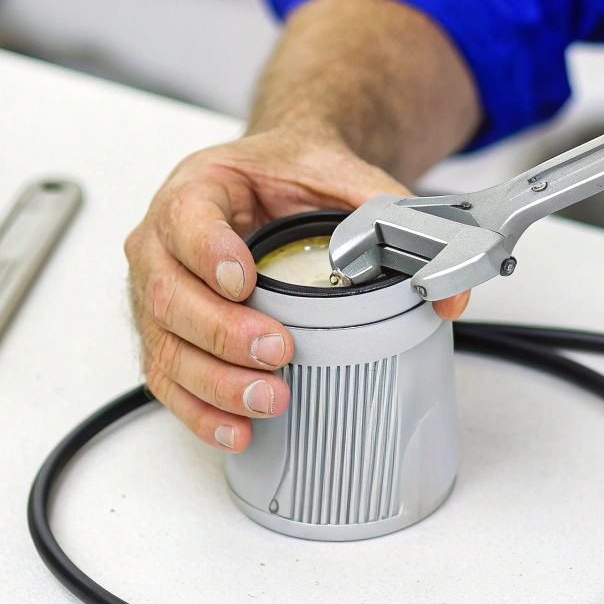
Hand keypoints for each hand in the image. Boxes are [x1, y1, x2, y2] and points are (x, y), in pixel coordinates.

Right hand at [125, 127, 470, 451]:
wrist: (271, 181)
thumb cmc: (289, 177)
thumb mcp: (339, 175)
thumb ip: (392, 216)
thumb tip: (447, 291)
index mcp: (198, 188)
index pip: (185, 219)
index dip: (208, 252)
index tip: (243, 280)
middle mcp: (162, 242)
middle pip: (170, 294)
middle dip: (223, 332)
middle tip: (278, 350)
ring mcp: (156, 292)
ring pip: (166, 344)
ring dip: (215, 381)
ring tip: (269, 398)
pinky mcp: (167, 335)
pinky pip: (168, 378)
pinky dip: (200, 410)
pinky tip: (237, 429)